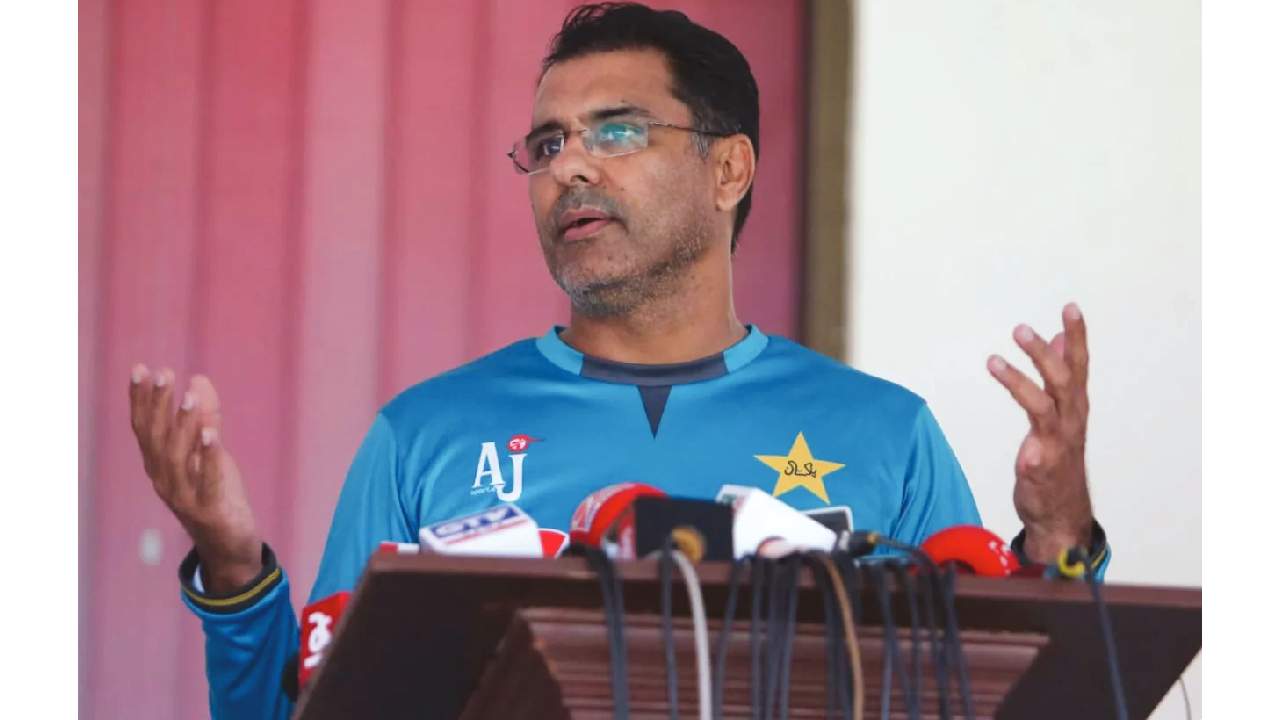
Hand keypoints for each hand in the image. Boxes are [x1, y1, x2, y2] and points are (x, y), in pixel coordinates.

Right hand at [128, 365, 261, 593]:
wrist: (228, 546)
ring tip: (190, 397)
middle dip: (158, 405)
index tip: (141, 368)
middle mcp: (164, 479)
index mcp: (159, 465)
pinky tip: (212, 434)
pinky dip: (208, 458)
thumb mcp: (210, 452)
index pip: (144, 428)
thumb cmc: (217, 494)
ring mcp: (184, 497)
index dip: (140, 399)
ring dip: (183, 425)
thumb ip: (205, 418)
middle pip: (156, 438)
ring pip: (177, 458)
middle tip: (164, 374)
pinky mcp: (209, 510)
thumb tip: (199, 379)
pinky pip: (207, 481)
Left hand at [987, 303, 1094, 563]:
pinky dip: (1031, 456)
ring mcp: (1056, 446)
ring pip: (1042, 409)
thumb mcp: (1062, 411)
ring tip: (993, 361)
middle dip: (1043, 354)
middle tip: (1020, 329)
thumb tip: (1059, 338)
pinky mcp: (1041, 471)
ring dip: (1020, 384)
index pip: (1077, 364)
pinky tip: (1025, 455)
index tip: (1070, 307)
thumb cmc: (1059, 456)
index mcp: (1074, 406)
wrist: (1062, 511)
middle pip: (1062, 381)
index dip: (1077, 336)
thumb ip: (1060, 375)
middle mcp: (1070, 421)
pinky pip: (1036, 461)